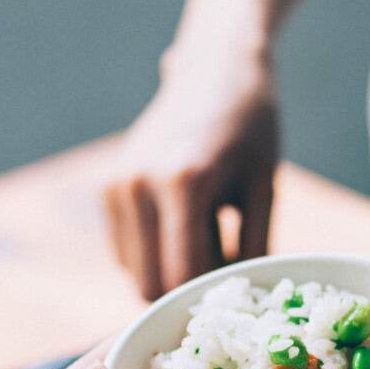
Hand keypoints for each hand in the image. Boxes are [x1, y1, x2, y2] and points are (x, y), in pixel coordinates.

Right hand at [104, 50, 278, 297]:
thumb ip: (254, 248)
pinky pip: (126, 251)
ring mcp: (114, 186)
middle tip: (224, 269)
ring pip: (135, 273)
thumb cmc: (251, 125)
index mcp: (182, 184)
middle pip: (149, 285)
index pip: (182, 277)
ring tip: (207, 234)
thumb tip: (243, 302)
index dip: (210, 297)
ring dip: (169, 270)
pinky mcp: (105, 187)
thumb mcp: (264, 187)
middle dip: (186, 292)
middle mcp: (136, 186)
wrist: (216, 66)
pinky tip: (183, 222)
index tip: (237, 295)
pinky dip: (154, 253)